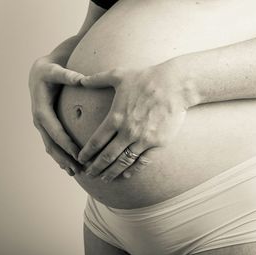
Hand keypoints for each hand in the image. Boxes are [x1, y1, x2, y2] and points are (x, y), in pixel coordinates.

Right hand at [29, 56, 83, 175]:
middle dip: (65, 158)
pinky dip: (61, 156)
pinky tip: (71, 166)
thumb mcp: (56, 71)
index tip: (79, 155)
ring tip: (76, 173)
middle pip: (52, 145)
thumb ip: (68, 76)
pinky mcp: (47, 127)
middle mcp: (40, 121)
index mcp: (42, 111)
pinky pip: (53, 145)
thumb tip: (81, 79)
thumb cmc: (49, 71)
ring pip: (51, 148)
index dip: (67, 144)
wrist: (39, 73)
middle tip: (79, 170)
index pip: (56, 131)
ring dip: (62, 161)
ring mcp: (42, 126)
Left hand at [78, 62, 196, 181]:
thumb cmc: (146, 78)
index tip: (81, 159)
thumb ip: (97, 79)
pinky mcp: (157, 144)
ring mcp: (143, 139)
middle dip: (96, 167)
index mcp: (115, 117)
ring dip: (112, 172)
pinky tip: (126, 174)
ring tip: (105, 178)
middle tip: (89, 174)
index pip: (96, 142)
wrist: (174, 85)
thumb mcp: (119, 75)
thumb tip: (80, 80)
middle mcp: (127, 132)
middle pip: (107, 156)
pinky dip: (133, 170)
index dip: (87, 153)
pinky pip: (142, 161)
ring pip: (123, 162)